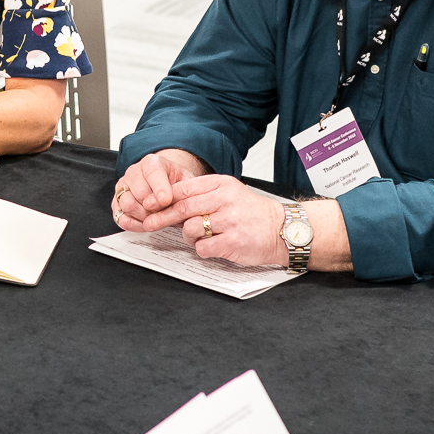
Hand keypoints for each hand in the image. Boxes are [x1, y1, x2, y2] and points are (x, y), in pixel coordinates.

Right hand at [112, 149, 205, 230]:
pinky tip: (146, 224)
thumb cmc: (177, 183)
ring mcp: (123, 187)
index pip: (153, 174)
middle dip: (155, 208)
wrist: (168, 183)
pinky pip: (120, 217)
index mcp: (152, 162)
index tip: (167, 201)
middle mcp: (134, 172)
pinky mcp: (116, 202)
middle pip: (140, 193)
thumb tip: (184, 208)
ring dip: (144, 217)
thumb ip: (186, 192)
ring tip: (157, 218)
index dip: (160, 189)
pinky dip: (134, 225)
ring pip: (128, 205)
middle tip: (166, 213)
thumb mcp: (187, 183)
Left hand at [145, 177, 288, 267]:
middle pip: (182, 208)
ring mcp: (229, 221)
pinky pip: (203, 247)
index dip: (163, 199)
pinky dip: (202, 249)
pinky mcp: (233, 242)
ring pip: (190, 228)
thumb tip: (170, 201)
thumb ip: (203, 194)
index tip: (151, 206)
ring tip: (199, 237)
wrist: (282, 229)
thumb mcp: (230, 192)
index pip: (184, 189)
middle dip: (162, 218)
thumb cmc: (253, 213)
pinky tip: (212, 246)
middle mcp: (225, 200)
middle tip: (151, 224)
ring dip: (188, 236)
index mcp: (222, 185)